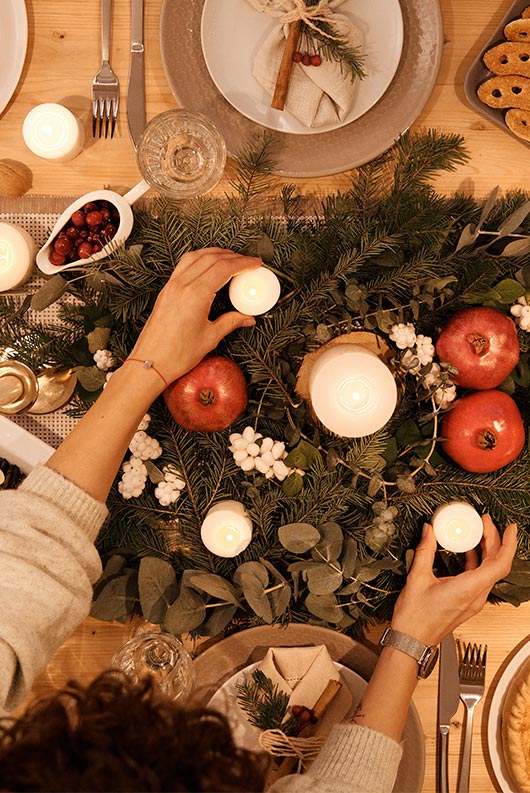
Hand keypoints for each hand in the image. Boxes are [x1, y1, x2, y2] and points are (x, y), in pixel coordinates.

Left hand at [128, 248, 261, 387]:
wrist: (151, 362)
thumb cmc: (177, 354)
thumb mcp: (210, 338)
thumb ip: (231, 322)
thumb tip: (247, 318)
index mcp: (195, 294)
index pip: (223, 268)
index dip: (243, 263)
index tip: (255, 263)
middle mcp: (182, 285)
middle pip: (211, 258)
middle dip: (233, 256)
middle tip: (247, 261)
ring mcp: (172, 285)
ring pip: (196, 256)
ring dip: (215, 253)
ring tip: (230, 258)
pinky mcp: (166, 290)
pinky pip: (184, 264)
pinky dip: (200, 259)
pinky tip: (208, 265)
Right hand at [391, 515, 516, 645]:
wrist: (411, 641)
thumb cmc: (415, 617)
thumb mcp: (417, 577)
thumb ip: (425, 550)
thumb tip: (429, 530)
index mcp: (468, 589)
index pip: (500, 564)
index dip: (508, 544)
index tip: (510, 528)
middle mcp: (476, 597)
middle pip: (496, 564)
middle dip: (494, 540)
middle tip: (485, 521)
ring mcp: (473, 601)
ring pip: (489, 572)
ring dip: (487, 551)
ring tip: (477, 532)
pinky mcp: (468, 603)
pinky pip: (480, 578)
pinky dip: (477, 561)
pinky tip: (467, 550)